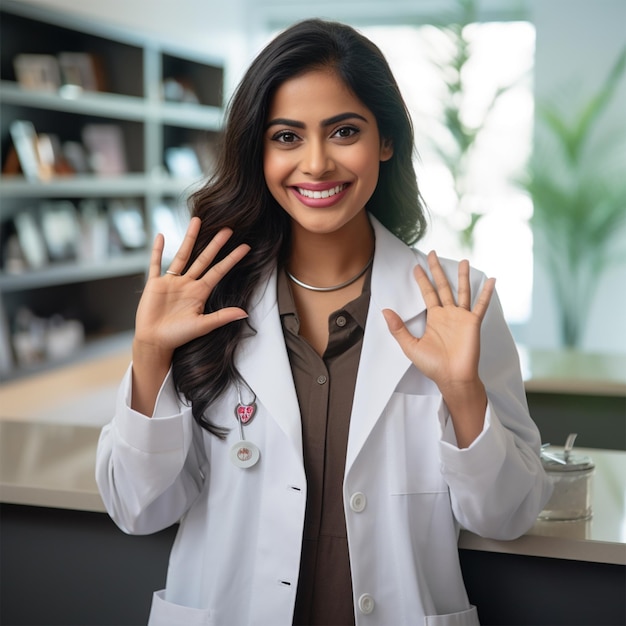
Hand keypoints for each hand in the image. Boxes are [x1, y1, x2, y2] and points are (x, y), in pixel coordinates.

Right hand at [134, 217, 249, 360]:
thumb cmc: (178, 336)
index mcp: (200, 292)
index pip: (219, 271)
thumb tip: (245, 313)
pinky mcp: (155, 284)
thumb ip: (222, 317)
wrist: (155, 342)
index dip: (231, 259)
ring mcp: (171, 282)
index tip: (245, 247)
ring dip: (189, 238)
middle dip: (215, 244)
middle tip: (227, 229)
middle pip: (203, 258)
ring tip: (197, 221)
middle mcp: (188, 284)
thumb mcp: (203, 326)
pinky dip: (158, 250)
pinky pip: (155, 263)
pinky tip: (161, 235)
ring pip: (182, 255)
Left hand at [383, 252, 495, 446]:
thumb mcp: (410, 346)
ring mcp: (461, 317)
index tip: (416, 267)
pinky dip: (487, 292)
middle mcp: (447, 314)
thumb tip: (384, 310)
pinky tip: (491, 280)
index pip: (427, 293)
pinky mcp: (473, 323)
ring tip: (463, 260)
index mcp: (433, 318)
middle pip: (442, 286)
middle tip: (433, 253)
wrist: (452, 377)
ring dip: (463, 276)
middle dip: (437, 270)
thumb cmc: (433, 365)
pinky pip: (481, 305)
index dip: (422, 280)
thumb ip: (398, 328)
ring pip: (462, 291)